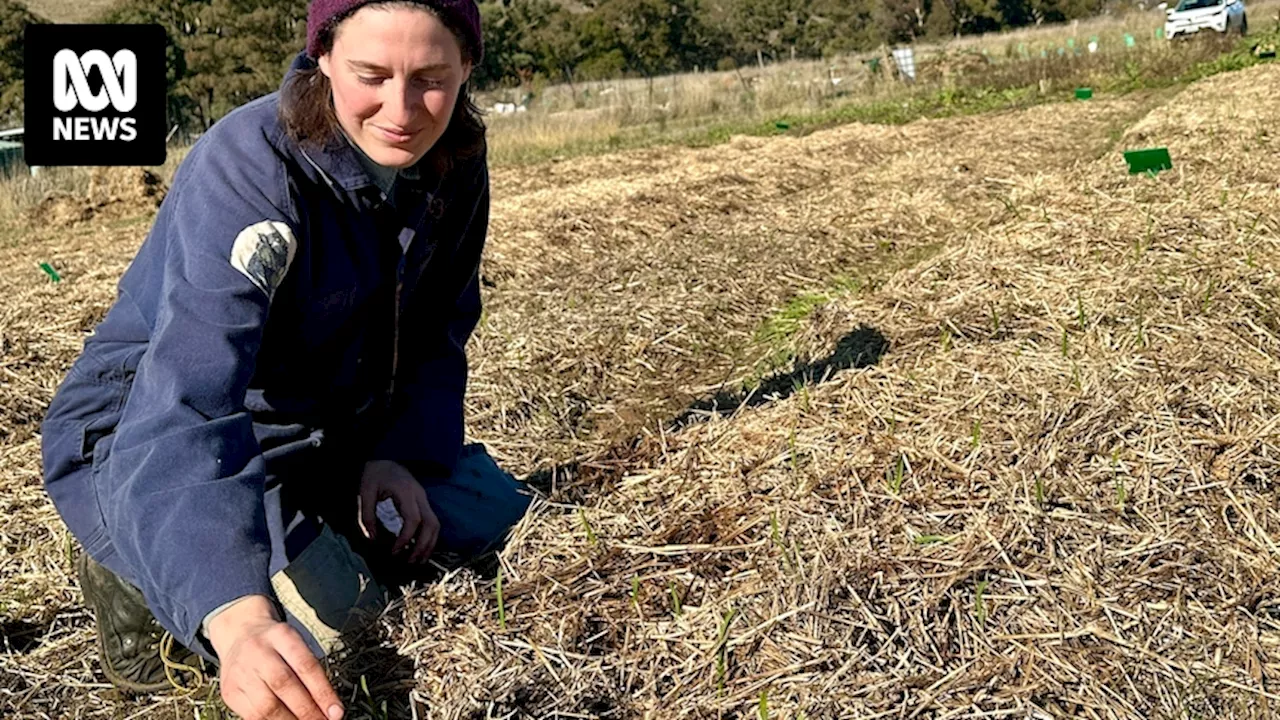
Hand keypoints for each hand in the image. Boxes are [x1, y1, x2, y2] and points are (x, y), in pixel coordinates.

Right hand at [207, 596, 343, 719]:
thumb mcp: (297, 644)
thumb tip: (330, 709)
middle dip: (307, 710)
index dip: (323, 693)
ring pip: (265, 705)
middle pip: (284, 684)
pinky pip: (252, 716)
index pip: (305, 665)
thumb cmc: (277, 644)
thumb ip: (312, 672)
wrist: (240, 633)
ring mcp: (240, 672)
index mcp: (282, 636)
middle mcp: (258, 651)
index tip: (336, 712)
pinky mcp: (230, 692)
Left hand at [359, 460, 439, 563]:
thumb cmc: (374, 474)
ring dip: (429, 543)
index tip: (394, 551)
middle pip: (432, 523)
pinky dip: (428, 537)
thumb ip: (367, 515)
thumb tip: (372, 538)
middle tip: (411, 562)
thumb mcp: (365, 492)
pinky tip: (419, 548)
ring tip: (418, 560)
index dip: (406, 538)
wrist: (383, 459)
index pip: (413, 519)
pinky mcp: (422, 501)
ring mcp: (423, 498)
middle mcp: (419, 495)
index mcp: (406, 492)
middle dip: (424, 545)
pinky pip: (432, 521)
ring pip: (436, 523)